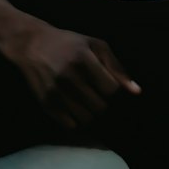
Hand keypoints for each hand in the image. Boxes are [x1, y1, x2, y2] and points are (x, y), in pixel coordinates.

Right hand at [2, 19, 140, 129]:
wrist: (31, 44)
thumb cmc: (68, 43)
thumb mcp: (94, 46)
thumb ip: (116, 68)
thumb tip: (136, 92)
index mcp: (84, 59)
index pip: (111, 90)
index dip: (113, 91)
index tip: (108, 87)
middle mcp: (69, 77)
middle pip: (100, 107)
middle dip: (103, 103)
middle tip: (96, 94)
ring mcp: (56, 92)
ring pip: (86, 119)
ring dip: (90, 113)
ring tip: (86, 100)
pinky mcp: (46, 104)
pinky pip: (70, 125)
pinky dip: (76, 120)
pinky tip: (73, 106)